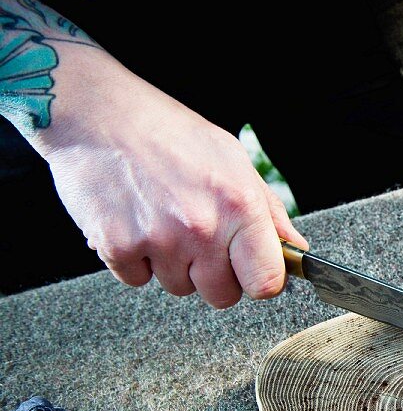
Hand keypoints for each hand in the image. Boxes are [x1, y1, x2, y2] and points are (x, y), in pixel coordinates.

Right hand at [34, 45, 306, 307]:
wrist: (97, 114)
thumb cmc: (170, 133)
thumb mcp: (232, 160)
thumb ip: (268, 211)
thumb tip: (295, 248)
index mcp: (239, 205)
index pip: (266, 283)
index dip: (261, 281)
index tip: (252, 269)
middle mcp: (202, 228)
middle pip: (222, 296)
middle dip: (216, 276)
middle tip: (201, 240)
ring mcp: (158, 241)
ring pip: (179, 288)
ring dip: (174, 265)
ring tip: (164, 220)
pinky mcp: (117, 247)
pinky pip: (138, 280)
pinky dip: (136, 260)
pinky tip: (136, 222)